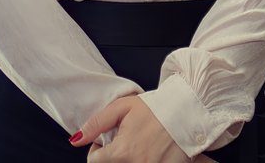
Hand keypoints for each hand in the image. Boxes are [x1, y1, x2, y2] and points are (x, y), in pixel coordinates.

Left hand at [73, 96, 201, 162]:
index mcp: (122, 152)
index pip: (94, 162)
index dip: (97, 149)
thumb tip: (75, 139)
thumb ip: (96, 124)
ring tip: (137, 147)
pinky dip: (145, 161)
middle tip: (125, 141)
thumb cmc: (157, 107)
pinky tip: (150, 153)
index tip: (106, 140)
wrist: (189, 111)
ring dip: (128, 159)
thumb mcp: (122, 107)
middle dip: (113, 157)